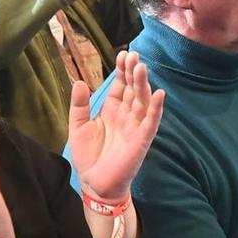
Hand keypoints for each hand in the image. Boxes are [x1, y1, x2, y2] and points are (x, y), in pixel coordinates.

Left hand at [67, 51, 164, 202]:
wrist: (95, 183)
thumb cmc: (89, 156)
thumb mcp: (78, 126)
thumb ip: (79, 105)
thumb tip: (79, 81)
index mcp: (112, 111)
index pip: (120, 86)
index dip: (122, 71)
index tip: (123, 54)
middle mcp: (126, 116)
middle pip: (132, 90)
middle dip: (133, 73)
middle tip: (134, 55)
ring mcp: (135, 127)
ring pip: (142, 102)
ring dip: (143, 85)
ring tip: (142, 68)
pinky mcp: (141, 141)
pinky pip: (151, 123)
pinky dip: (155, 109)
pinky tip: (159, 94)